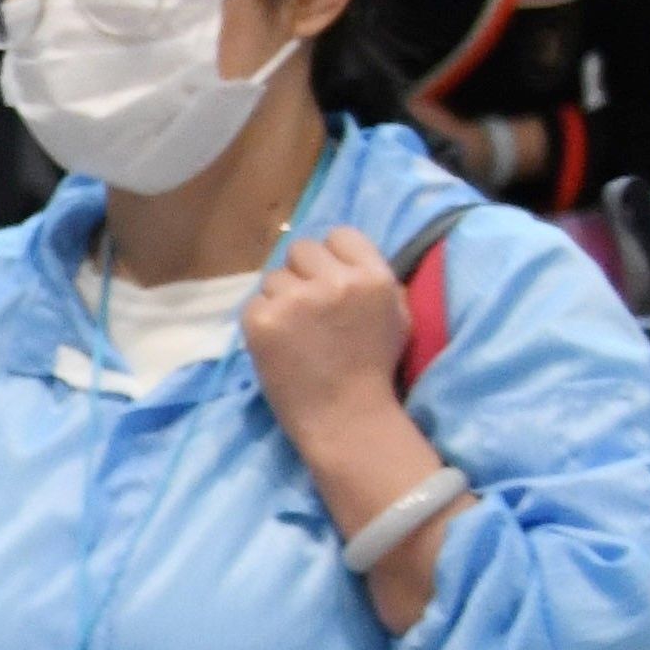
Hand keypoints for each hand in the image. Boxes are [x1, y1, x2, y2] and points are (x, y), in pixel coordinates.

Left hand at [244, 223, 412, 455]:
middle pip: (301, 249)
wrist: (344, 415)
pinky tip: (278, 343)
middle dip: (302, 272)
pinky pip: (253, 302)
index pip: (340, 234)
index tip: (328, 277)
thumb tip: (343, 255)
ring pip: (274, 276)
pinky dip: (261, 320)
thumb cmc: (374, 367)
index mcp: (372, 276)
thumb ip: (373, 279)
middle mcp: (333, 281)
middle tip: (307, 304)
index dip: (331, 255)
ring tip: (294, 329)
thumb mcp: (395, 314)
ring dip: (280, 297)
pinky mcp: (261, 321)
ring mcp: (294, 300)